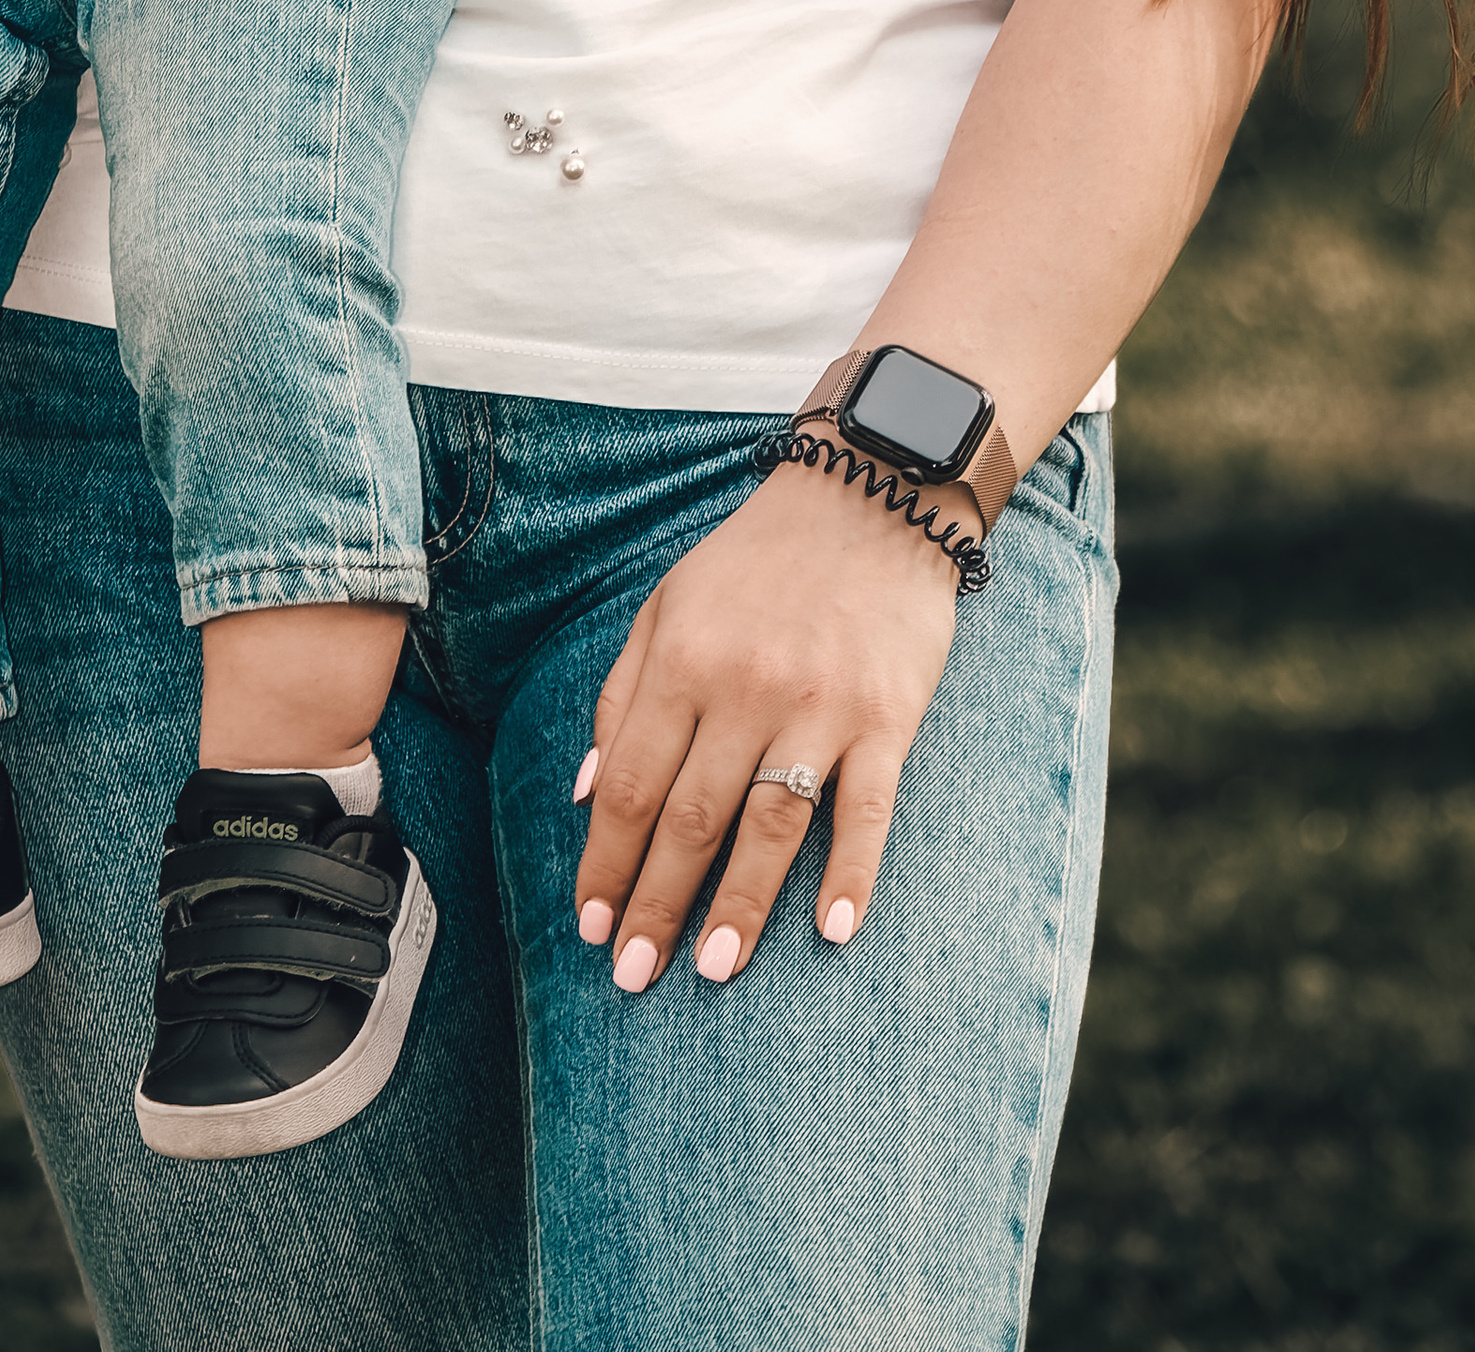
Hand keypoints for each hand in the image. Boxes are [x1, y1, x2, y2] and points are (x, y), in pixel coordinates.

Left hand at [572, 454, 959, 993]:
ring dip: (738, 908)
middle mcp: (744, 687)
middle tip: (631, 978)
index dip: (605, 864)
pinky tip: (833, 933)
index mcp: (683, 661)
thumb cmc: (758, 561)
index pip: (628, 786)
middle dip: (654, 906)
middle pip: (690, 820)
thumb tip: (587, 795)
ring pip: (769, 827)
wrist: (871, 496)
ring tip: (712, 971)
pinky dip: (851, 874)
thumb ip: (623, 694)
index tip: (589, 928)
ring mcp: (820, 705)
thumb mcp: (669, 605)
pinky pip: (868, 809)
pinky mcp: (888, 715)